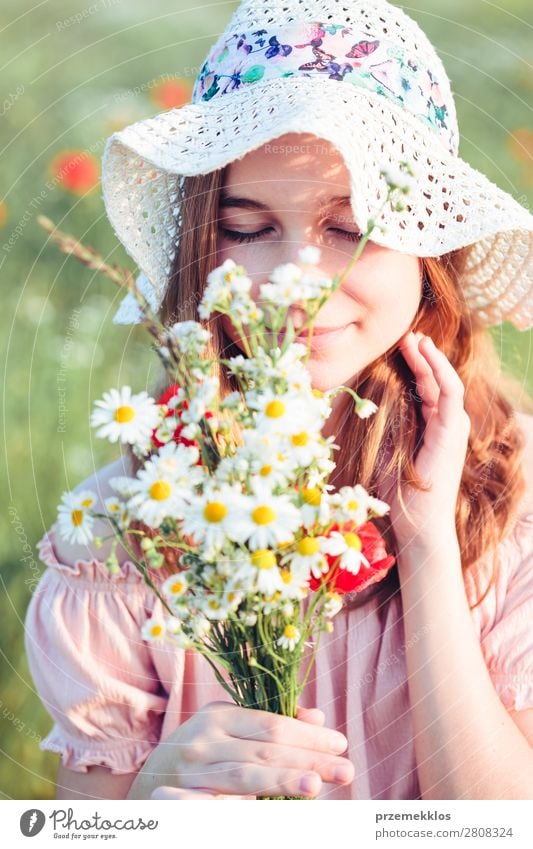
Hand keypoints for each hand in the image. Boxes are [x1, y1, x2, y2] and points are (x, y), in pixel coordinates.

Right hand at [127, 701, 353, 799]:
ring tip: (316, 785)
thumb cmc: (203, 748)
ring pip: (246, 776)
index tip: (340, 744)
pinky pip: (222, 803)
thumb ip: (272, 721)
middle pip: (265, 749)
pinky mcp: (183, 798)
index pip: (272, 723)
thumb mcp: (231, 726)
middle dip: (308, 758)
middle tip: (344, 769)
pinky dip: (249, 804)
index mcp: (219, 714)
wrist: (148, 779)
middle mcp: (204, 739)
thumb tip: (317, 716)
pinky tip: (274, 807)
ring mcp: (192, 771)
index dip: (307, 734)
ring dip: (284, 780)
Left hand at [386, 330, 469, 545]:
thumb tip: (361, 409)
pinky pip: (451, 393)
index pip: (427, 389)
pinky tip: (426, 354)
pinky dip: (440, 370)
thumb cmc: (400, 496)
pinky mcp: (453, 432)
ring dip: (430, 357)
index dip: (415, 366)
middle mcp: (447, 425)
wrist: (418, 523)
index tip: (399, 347)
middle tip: (406, 334)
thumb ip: (383, 430)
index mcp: (433, 429)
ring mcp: (453, 428)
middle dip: (421, 356)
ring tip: (415, 338)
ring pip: (446, 381)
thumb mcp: (387, 454)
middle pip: (436, 381)